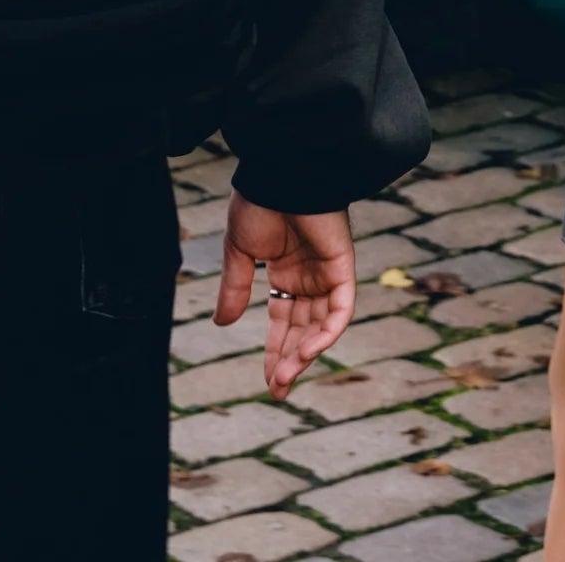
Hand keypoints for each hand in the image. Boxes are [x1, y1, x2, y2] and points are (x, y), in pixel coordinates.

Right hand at [213, 195, 355, 397]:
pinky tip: (308, 353)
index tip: (270, 383)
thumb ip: (235, 288)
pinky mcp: (342, 266)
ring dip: (306, 353)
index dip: (277, 352)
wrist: (280, 173)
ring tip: (285, 378)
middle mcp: (309, 276)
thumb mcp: (239, 252)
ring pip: (322, 325)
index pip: (285, 321)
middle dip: (291, 361)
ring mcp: (327, 272)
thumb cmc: (258, 202)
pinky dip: (328, 332)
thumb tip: (223, 323)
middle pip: (304, 329)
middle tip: (278, 391)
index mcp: (286, 272)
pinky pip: (341, 307)